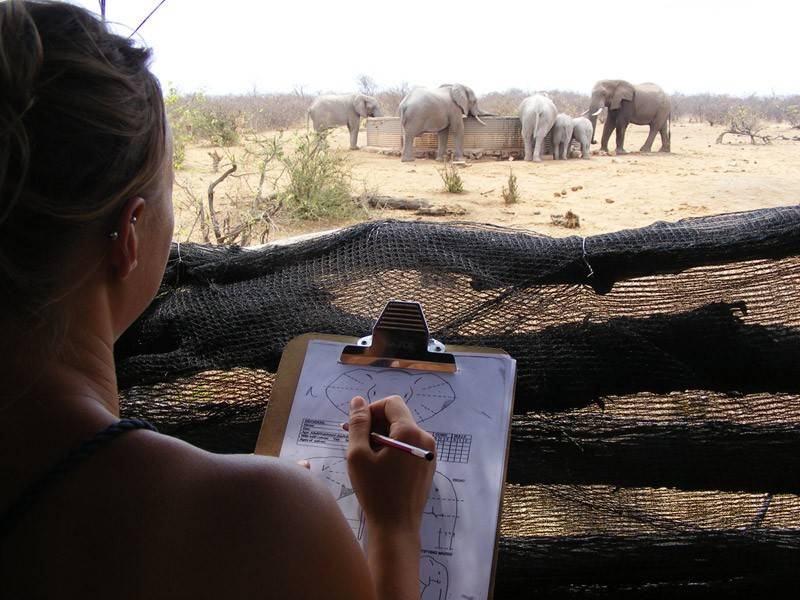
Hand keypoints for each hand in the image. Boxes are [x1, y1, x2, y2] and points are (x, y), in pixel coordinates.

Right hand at [346, 395, 435, 532]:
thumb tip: (358, 401)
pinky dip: (394, 449)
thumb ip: (358, 424)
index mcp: (410, 432)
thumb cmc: (375, 492)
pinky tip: (381, 468)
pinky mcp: (428, 465)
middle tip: (357, 445)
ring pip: (402, 432)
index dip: (372, 410)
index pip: (391, 403)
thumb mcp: (358, 455)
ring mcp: (430, 453)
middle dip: (376, 426)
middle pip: (397, 417)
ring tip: (368, 459)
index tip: (357, 428)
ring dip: (383, 438)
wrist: (396, 527)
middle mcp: (425, 438)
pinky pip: (409, 446)